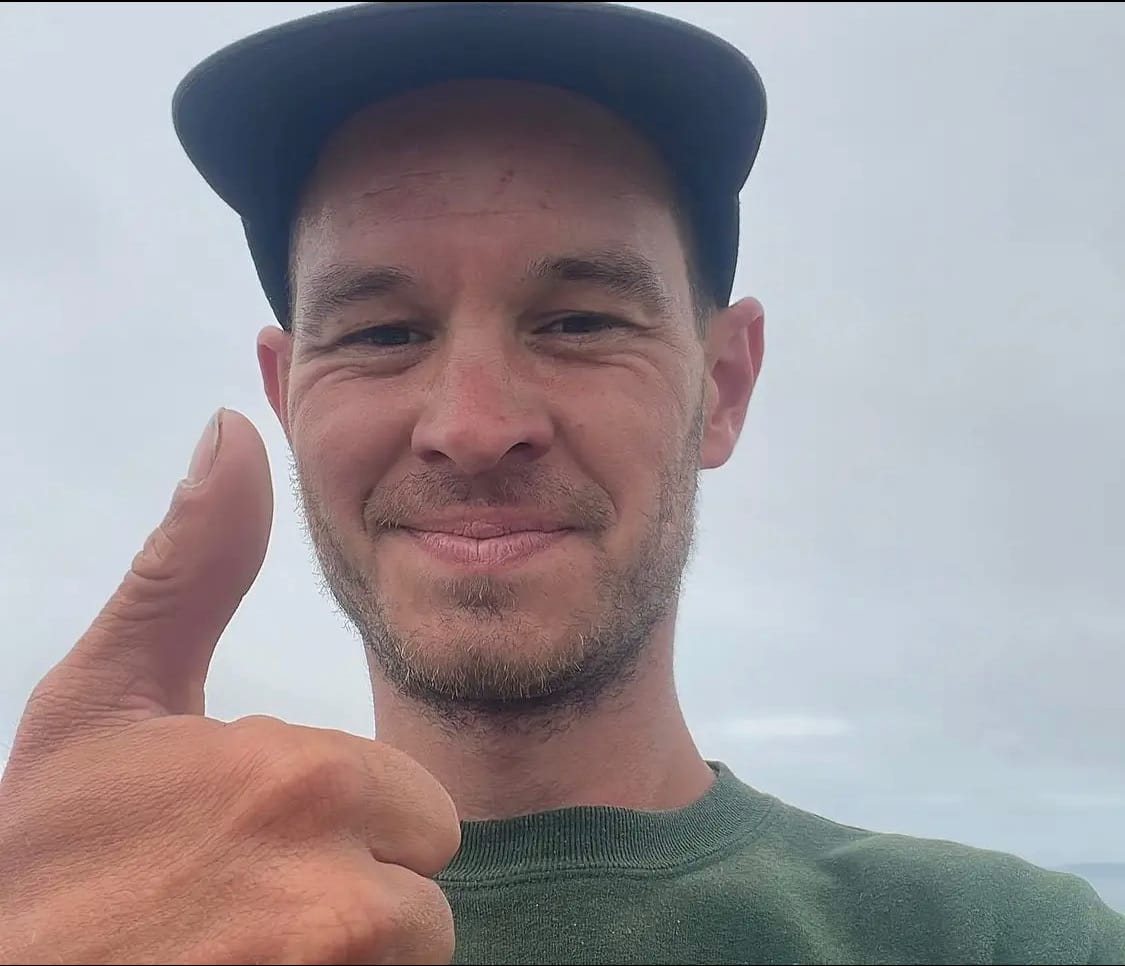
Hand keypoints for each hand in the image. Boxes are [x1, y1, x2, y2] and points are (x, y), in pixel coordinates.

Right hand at [0, 410, 459, 964]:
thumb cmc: (51, 859)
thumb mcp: (106, 700)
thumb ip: (191, 568)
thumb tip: (233, 433)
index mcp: (308, 780)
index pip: (418, 807)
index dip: (349, 824)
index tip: (256, 838)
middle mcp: (340, 892)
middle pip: (424, 887)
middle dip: (362, 890)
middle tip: (250, 900)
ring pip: (409, 956)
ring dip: (349, 956)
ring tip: (247, 948)